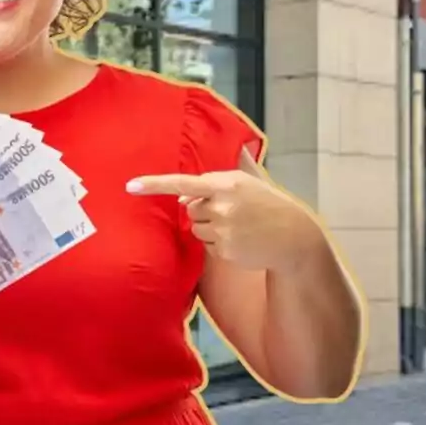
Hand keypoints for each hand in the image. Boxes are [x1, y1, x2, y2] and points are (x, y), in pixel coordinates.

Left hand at [127, 171, 325, 273]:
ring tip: (238, 226)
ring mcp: (223, 229)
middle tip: (231, 212)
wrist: (294, 237)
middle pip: (190, 208)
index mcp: (226, 184)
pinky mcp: (225, 249)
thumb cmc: (269, 205)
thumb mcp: (251, 181)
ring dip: (211, 228)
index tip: (130, 186)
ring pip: (197, 228)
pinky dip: (219, 244)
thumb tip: (192, 183)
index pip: (182, 182)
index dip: (154, 184)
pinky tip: (240, 240)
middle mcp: (222, 205)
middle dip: (204, 210)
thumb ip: (222, 175)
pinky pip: (207, 246)